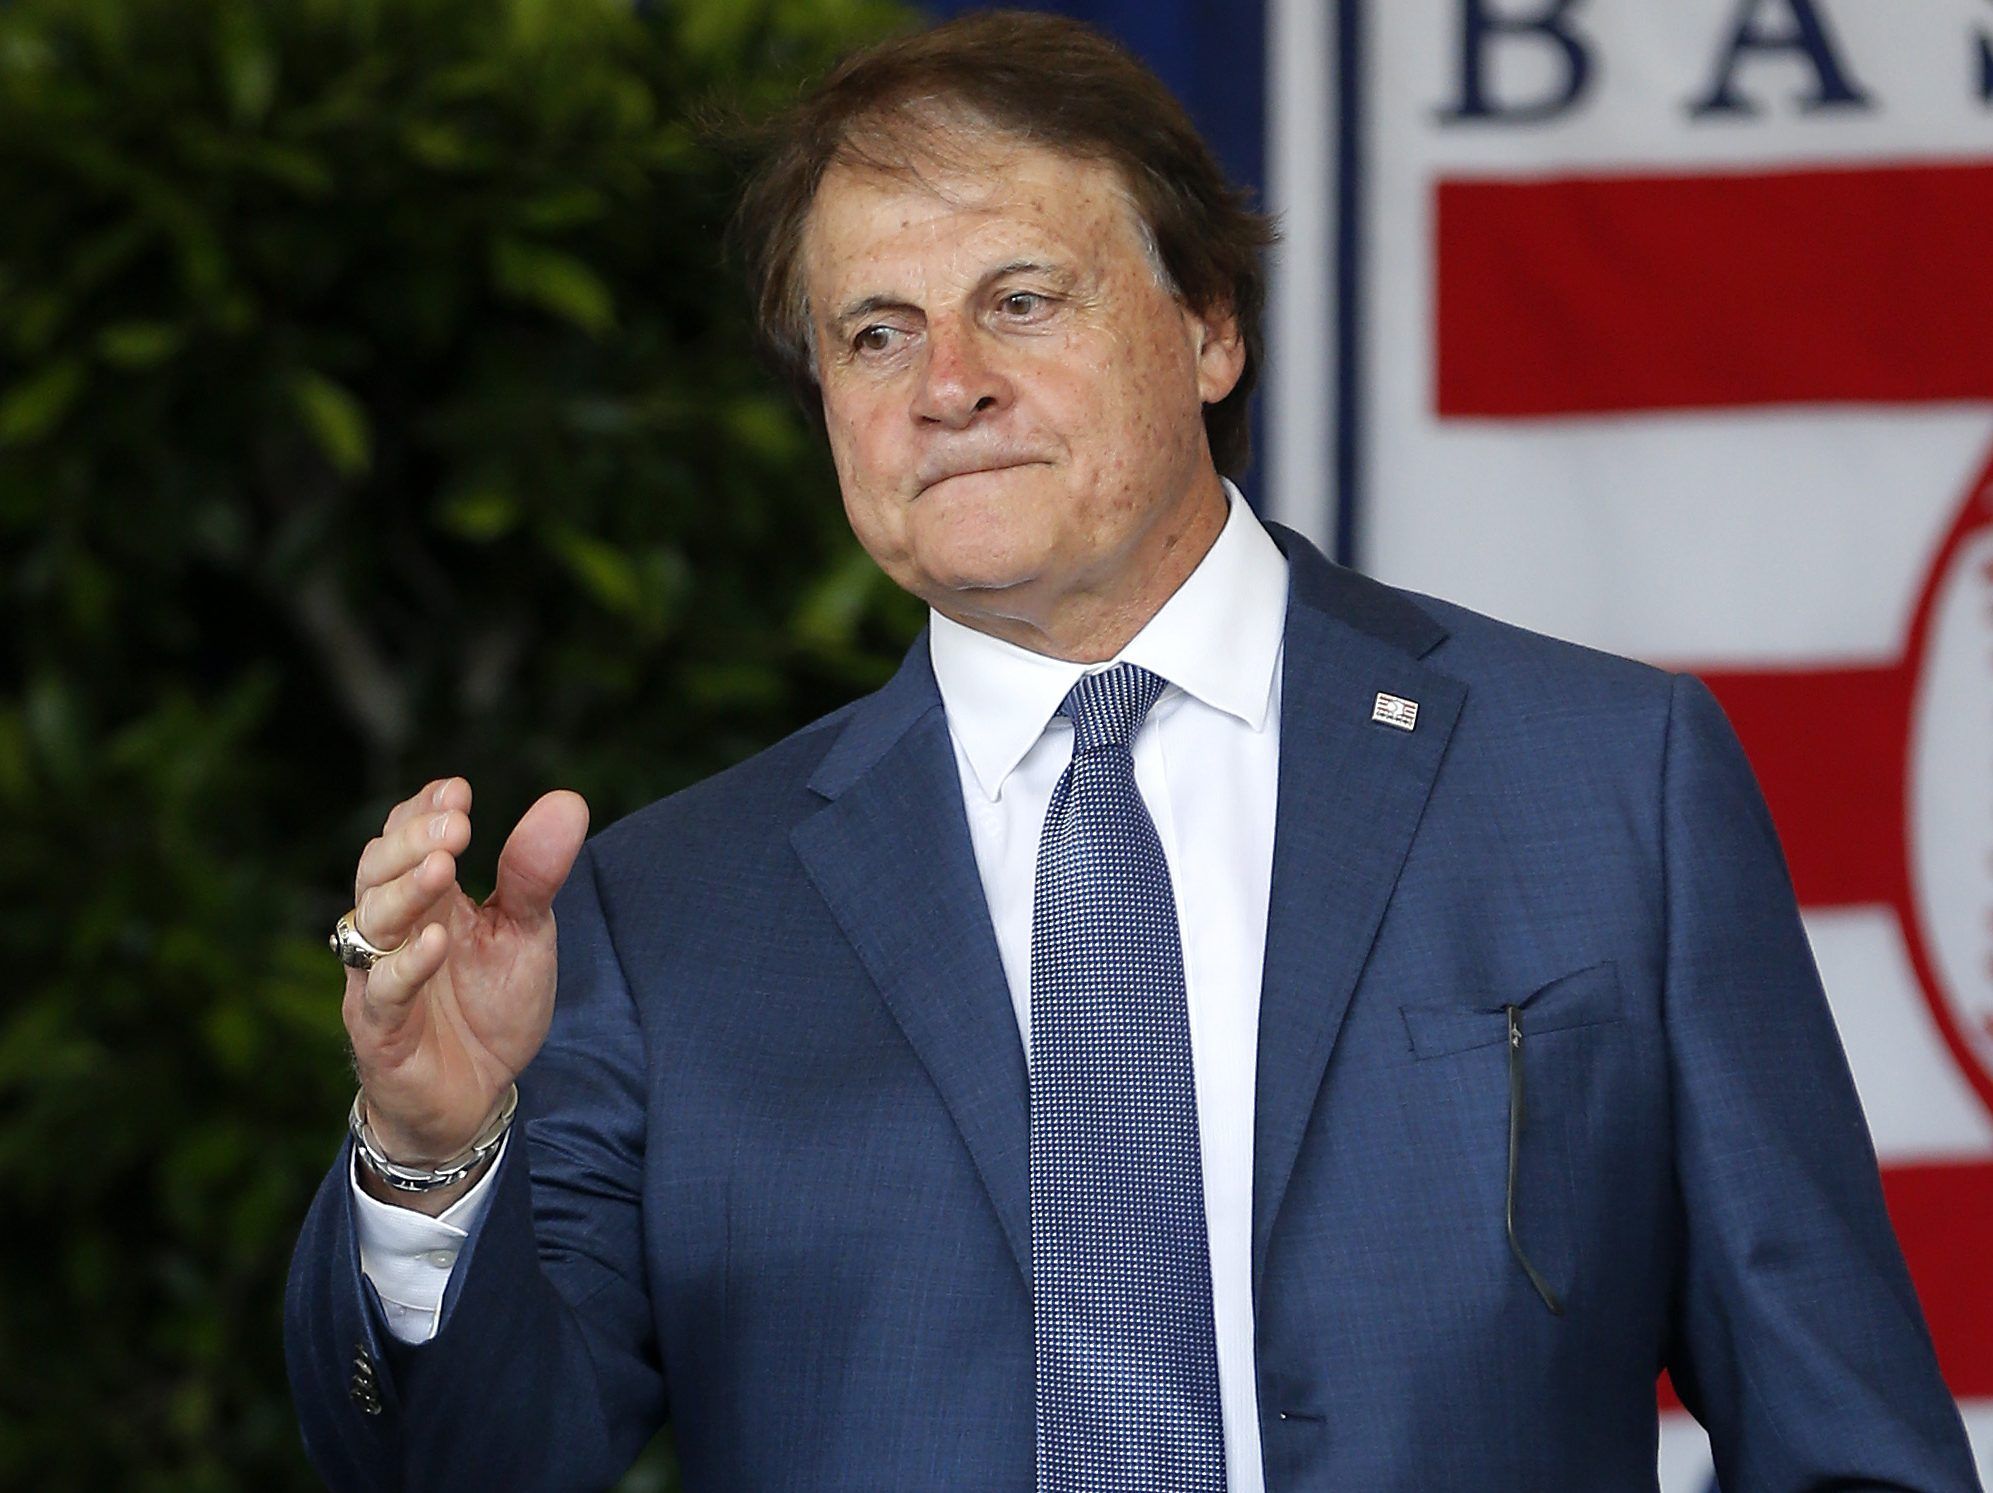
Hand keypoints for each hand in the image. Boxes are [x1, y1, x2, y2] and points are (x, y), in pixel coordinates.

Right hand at [342, 778, 588, 1208]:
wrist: (475, 1098)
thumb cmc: (490, 1007)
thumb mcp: (524, 933)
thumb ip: (534, 873)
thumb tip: (568, 800)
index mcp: (427, 900)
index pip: (406, 840)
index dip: (423, 813)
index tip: (458, 791)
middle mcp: (393, 932)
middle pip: (377, 871)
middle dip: (411, 841)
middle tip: (455, 824)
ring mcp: (380, 980)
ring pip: (370, 924)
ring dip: (405, 892)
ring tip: (443, 868)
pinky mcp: (381, 1032)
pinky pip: (383, 993)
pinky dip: (407, 965)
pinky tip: (437, 940)